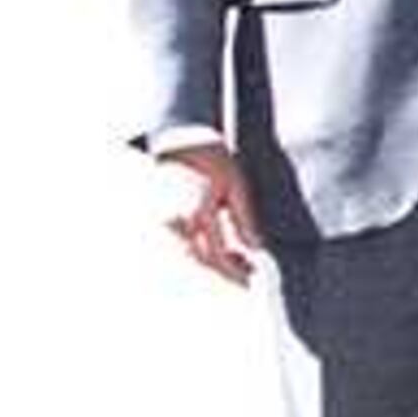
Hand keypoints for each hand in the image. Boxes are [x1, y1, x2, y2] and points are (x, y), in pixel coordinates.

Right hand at [157, 145, 263, 284]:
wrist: (178, 138)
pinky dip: (200, 252)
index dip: (234, 271)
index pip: (216, 255)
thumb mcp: (235, 184)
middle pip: (200, 260)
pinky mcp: (162, 218)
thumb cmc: (210, 156)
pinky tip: (221, 249)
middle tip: (248, 275)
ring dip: (213, 264)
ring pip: (189, 255)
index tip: (252, 278)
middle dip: (224, 272)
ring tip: (238, 261)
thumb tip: (255, 248)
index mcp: (196, 212)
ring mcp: (165, 221)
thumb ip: (244, 218)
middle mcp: (176, 222)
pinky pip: (180, 244)